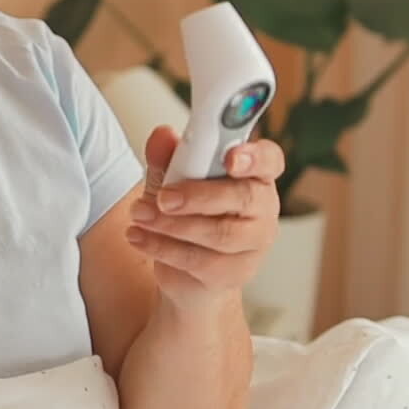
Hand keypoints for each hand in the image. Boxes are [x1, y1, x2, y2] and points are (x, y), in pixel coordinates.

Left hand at [126, 126, 283, 304]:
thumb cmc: (187, 213)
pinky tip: (139, 236)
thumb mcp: (171, 181)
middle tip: (164, 197)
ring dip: (172, 224)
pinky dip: (162, 247)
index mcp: (254, 174)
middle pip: (244, 197)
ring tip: (140, 215)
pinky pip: (201, 261)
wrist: (186, 270)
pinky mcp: (235, 272)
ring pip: (220, 234)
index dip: (254, 157)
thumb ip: (167, 158)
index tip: (230, 158)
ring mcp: (253, 243)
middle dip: (199, 196)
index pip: (269, 159)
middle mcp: (262, 208)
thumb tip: (162, 136)